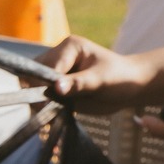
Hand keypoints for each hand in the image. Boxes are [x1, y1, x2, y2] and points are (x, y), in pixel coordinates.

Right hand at [37, 34, 157, 112]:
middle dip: (38, 93)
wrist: (130, 88)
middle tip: (47, 109)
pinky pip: (41, 98)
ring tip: (51, 113)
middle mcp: (58, 57)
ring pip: (33, 88)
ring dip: (39, 102)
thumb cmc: (120, 77)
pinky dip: (43, 108)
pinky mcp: (55, 88)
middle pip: (33, 75)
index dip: (45, 84)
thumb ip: (79, 83)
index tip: (49, 101)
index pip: (47, 66)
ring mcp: (55, 73)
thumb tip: (56, 88)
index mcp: (70, 47)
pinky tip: (52, 116)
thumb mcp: (101, 80)